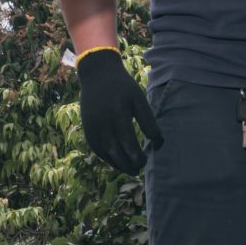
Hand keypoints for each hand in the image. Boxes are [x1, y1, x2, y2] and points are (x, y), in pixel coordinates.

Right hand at [77, 48, 163, 173]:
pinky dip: (108, 159)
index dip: (139, 157)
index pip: (130, 145)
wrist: (97, 75)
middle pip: (117, 155)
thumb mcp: (139, 99)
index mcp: (118, 116)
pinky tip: (118, 161)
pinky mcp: (88, 131)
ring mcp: (93, 129)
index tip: (147, 159)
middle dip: (130, 165)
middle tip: (140, 168)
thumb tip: (158, 142)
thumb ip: (148, 121)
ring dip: (119, 165)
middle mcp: (103, 125)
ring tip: (131, 169)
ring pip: (107, 156)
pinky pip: (98, 151)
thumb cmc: (123, 87)